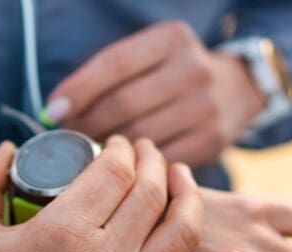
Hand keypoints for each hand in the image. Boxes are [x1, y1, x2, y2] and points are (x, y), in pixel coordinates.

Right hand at [0, 138, 242, 251]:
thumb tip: (3, 148)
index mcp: (64, 231)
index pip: (114, 170)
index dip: (120, 147)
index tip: (116, 143)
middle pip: (150, 192)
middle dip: (152, 160)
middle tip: (145, 150)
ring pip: (181, 234)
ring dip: (189, 197)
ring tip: (182, 178)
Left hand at [43, 21, 263, 166]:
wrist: (237, 89)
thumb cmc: (172, 74)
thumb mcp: (149, 55)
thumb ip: (107, 75)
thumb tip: (58, 110)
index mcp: (170, 40)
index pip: (114, 65)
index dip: (79, 89)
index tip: (54, 110)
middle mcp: (192, 70)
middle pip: (124, 104)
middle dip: (87, 124)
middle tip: (67, 139)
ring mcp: (206, 108)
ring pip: (139, 137)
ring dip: (105, 152)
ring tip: (87, 155)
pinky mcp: (212, 142)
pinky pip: (159, 161)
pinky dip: (133, 170)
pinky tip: (118, 171)